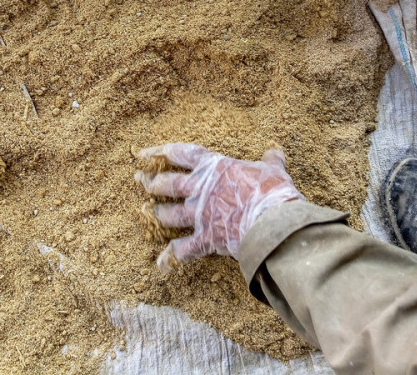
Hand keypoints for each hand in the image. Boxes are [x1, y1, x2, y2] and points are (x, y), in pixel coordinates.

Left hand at [135, 143, 304, 273]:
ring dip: (157, 214)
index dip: (160, 152)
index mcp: (214, 167)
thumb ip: (270, 162)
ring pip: (169, 214)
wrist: (274, 222)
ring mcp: (200, 214)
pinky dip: (170, 258)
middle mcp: (201, 189)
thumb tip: (275, 152)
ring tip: (147, 212)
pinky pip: (182, 250)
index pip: (181, 153)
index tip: (144, 154)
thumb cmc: (274, 192)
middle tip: (140, 180)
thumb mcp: (274, 171)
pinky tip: (160, 264)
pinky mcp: (205, 239)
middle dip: (151, 182)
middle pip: (168, 184)